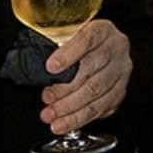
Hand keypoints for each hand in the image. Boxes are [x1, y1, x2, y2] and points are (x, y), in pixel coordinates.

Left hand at [40, 19, 130, 133]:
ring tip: (53, 116)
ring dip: (71, 109)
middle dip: (65, 89)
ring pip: (97, 93)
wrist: (102, 48)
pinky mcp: (120, 90)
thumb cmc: (79, 42)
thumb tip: (31, 64)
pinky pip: (101, 108)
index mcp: (102, 30)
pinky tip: (66, 122)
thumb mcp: (69, 34)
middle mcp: (116, 49)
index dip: (68, 55)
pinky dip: (81, 118)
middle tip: (47, 98)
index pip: (87, 39)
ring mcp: (121, 71)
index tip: (50, 67)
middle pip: (91, 70)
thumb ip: (55, 44)